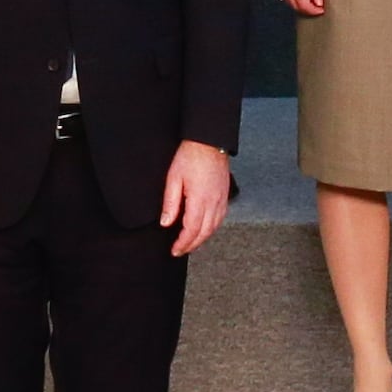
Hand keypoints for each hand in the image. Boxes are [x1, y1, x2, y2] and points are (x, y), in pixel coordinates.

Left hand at [160, 137, 231, 257]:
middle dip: (191, 245)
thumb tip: (166, 222)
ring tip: (190, 243)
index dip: (182, 243)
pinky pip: (220, 219)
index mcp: (199, 200)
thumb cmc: (191, 156)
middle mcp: (213, 203)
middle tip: (180, 250)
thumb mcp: (173, 178)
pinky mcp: (225, 195)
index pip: (191, 230)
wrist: (209, 141)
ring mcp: (221, 200)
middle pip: (204, 233)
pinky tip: (205, 229)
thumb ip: (170, 203)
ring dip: (202, 239)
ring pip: (213, 228)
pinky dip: (211, 228)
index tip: (174, 250)